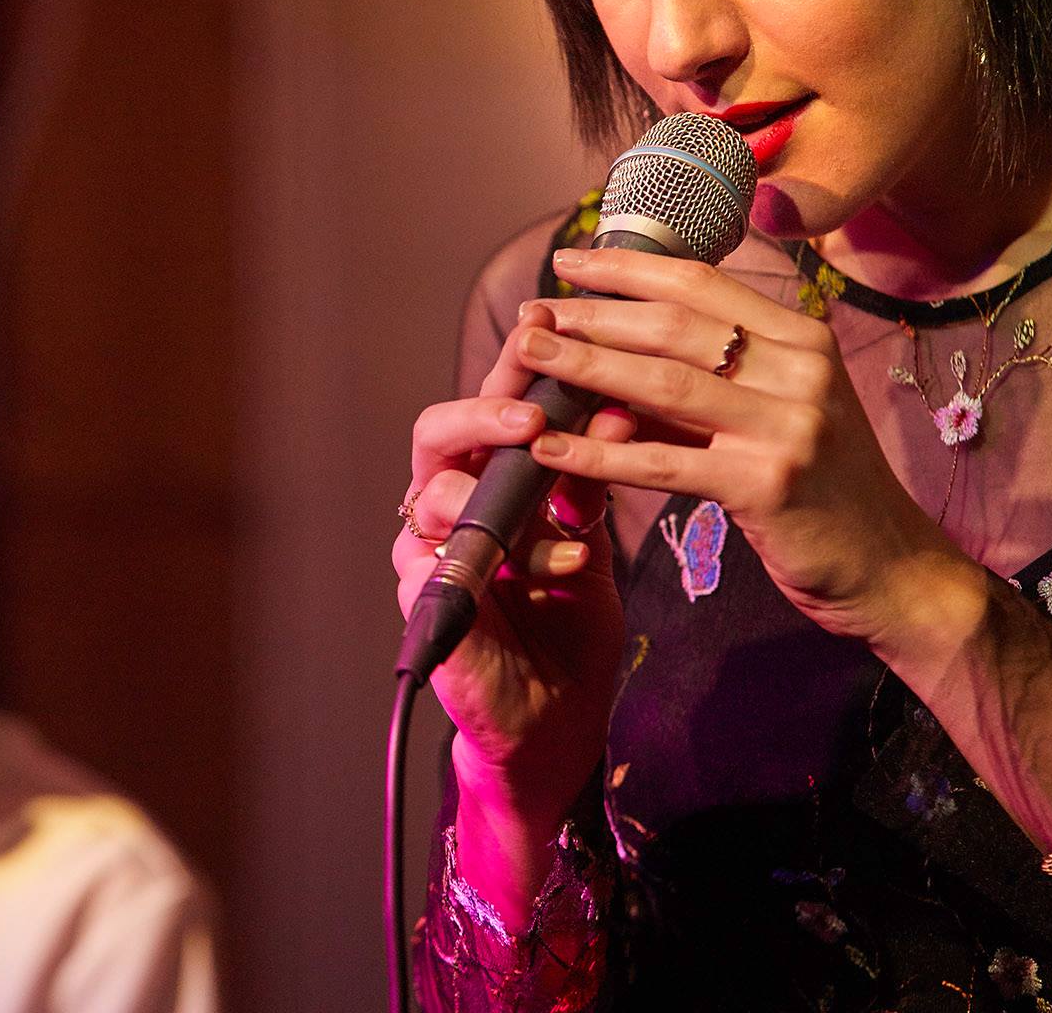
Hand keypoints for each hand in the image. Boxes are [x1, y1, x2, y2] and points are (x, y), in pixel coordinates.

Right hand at [394, 302, 633, 823]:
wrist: (555, 724)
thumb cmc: (567, 623)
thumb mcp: (590, 534)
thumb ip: (592, 474)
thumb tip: (623, 400)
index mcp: (482, 481)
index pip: (487, 405)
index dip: (516, 366)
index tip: (557, 327)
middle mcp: (444, 511)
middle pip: (436, 435)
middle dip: (485, 415)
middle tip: (535, 413)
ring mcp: (429, 561)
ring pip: (433, 499)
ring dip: (502, 497)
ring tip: (563, 505)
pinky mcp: (431, 617)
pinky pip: (452, 573)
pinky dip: (517, 564)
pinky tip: (569, 564)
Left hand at [519, 247, 971, 656]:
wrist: (892, 569)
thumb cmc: (822, 489)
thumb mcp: (774, 416)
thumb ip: (705, 383)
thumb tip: (607, 353)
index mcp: (802, 339)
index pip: (701, 283)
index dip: (628, 267)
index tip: (569, 260)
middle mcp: (800, 369)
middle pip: (674, 326)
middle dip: (593, 314)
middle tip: (530, 312)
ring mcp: (788, 425)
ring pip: (663, 384)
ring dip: (586, 366)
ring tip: (527, 354)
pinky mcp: (767, 483)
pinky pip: (664, 463)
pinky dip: (599, 455)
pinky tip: (549, 450)